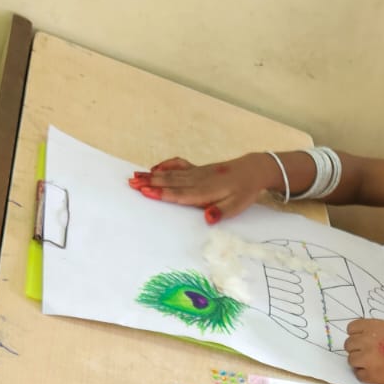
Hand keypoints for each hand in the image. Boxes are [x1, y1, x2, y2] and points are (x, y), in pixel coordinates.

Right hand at [128, 153, 276, 224]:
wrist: (252, 170)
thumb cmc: (244, 191)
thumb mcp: (238, 206)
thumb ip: (221, 211)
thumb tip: (207, 218)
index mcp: (206, 191)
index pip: (180, 194)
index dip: (163, 193)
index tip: (146, 192)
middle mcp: (198, 180)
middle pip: (170, 182)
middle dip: (150, 183)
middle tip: (131, 183)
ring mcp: (197, 172)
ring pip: (171, 173)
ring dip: (152, 175)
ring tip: (135, 176)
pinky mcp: (197, 169)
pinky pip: (178, 165)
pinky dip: (166, 165)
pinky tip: (154, 168)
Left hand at [344, 322, 383, 383]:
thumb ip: (375, 330)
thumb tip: (363, 336)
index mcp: (372, 326)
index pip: (351, 328)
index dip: (357, 335)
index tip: (364, 340)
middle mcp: (365, 340)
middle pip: (349, 344)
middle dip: (358, 349)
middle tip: (370, 353)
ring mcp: (366, 359)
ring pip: (351, 360)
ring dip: (360, 362)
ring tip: (374, 363)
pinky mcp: (369, 375)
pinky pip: (358, 374)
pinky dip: (366, 375)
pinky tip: (378, 372)